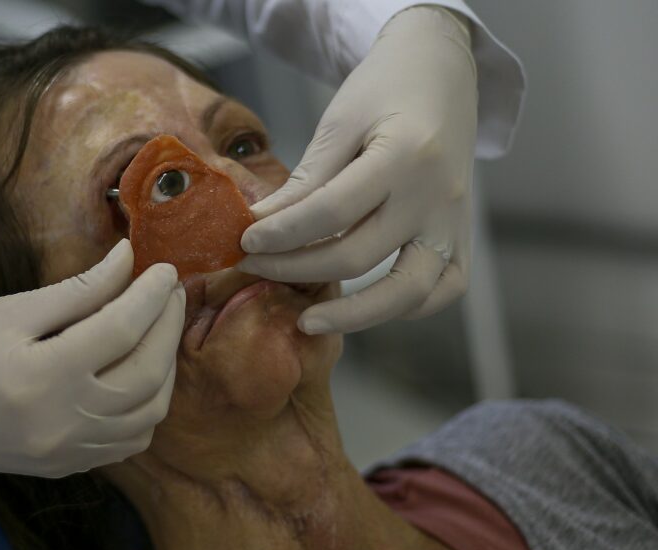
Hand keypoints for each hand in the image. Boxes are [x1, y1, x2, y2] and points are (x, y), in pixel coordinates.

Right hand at [0, 239, 185, 484]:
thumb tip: (128, 259)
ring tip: (159, 329)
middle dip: (168, 326)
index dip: (151, 294)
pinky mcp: (65, 468)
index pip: (122, 329)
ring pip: (148, 414)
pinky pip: (128, 441)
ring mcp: (66, 453)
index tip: (165, 268)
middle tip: (171, 292)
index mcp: (41, 375)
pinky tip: (139, 374)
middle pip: (147, 373)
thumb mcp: (8, 310)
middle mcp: (61, 423)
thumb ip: (76, 290)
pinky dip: (147, 406)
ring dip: (165, 368)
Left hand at [238, 7, 476, 334]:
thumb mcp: (339, 121)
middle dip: (295, 268)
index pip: (331, 212)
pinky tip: (365, 306)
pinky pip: (443, 288)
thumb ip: (306, 180)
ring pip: (409, 292)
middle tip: (253, 267)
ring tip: (306, 322)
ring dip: (353, 315)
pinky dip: (407, 307)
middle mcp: (436, 196)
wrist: (442, 69)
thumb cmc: (385, 86)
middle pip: (358, 256)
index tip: (244, 242)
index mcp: (405, 156)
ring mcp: (455, 221)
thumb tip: (260, 227)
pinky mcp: (463, 234)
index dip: (281, 234)